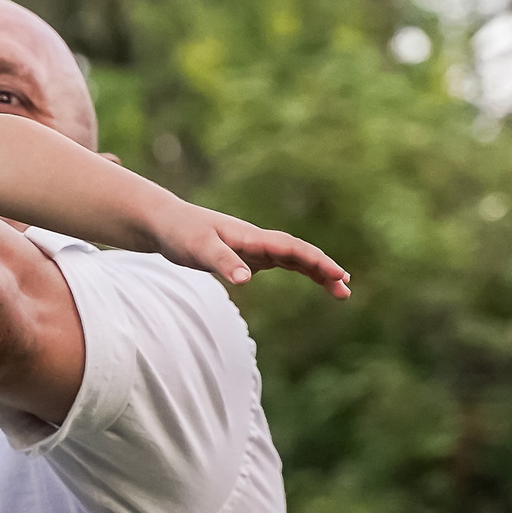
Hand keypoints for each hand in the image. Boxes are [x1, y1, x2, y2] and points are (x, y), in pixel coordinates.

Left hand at [152, 199, 351, 299]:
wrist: (165, 223)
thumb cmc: (181, 233)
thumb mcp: (199, 250)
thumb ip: (223, 263)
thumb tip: (246, 281)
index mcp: (251, 237)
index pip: (292, 249)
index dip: (316, 262)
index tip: (338, 275)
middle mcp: (257, 241)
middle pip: (300, 253)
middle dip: (325, 269)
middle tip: (346, 289)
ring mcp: (254, 248)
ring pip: (294, 258)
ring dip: (317, 271)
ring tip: (340, 290)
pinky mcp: (246, 255)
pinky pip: (281, 262)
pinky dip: (299, 269)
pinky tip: (312, 278)